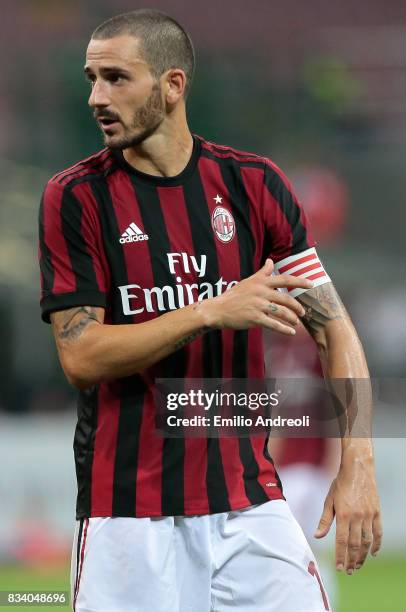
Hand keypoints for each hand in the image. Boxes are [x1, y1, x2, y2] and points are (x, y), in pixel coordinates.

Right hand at [201, 259, 311, 334]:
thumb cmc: (234, 295)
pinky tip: (291, 332)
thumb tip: (270, 261)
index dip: (300, 281)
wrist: (219, 309)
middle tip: (302, 312)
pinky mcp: (255, 318)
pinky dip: (284, 329)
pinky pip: (274, 324)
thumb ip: (263, 272)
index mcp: (261, 282)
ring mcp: (258, 305)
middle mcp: (261, 292)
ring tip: (296, 323)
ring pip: (282, 312)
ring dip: (292, 319)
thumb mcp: (249, 281)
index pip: (285, 279)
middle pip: (286, 299)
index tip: (311, 284)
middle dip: (297, 307)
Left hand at [314, 456, 381, 574]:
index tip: (339, 568)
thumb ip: (325, 520)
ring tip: (358, 566)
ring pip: (367, 541)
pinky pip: (378, 533)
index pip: (342, 541)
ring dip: (363, 556)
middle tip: (349, 571)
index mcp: (343, 515)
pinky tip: (372, 553)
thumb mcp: (329, 500)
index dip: (340, 556)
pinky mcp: (377, 513)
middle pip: (355, 545)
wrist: (357, 470)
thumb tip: (317, 536)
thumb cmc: (340, 484)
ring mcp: (369, 516)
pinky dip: (376, 545)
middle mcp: (357, 517)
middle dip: (351, 560)